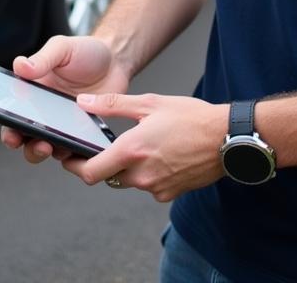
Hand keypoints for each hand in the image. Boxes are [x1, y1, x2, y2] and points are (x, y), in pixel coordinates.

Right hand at [0, 35, 130, 163]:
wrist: (115, 60)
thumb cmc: (85, 51)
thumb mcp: (62, 48)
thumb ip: (42, 58)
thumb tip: (20, 65)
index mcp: (33, 91)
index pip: (13, 113)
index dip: (9, 127)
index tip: (12, 133)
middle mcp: (44, 111)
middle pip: (25, 137)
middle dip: (26, 146)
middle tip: (38, 142)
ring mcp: (62, 124)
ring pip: (46, 148)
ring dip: (45, 151)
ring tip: (51, 146)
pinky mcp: (81, 133)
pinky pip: (73, 149)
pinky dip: (72, 152)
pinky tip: (76, 147)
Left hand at [62, 92, 228, 202]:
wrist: (227, 139)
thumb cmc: (191, 118)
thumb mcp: (150, 102)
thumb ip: (112, 105)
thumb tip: (83, 103)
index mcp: (131, 151)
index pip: (90, 173)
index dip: (74, 167)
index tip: (69, 158)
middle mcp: (141, 175)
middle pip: (108, 177)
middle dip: (104, 163)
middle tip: (106, 145)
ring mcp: (156, 188)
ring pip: (128, 180)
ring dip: (127, 166)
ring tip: (142, 142)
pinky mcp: (169, 194)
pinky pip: (148, 185)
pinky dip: (147, 172)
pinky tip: (160, 153)